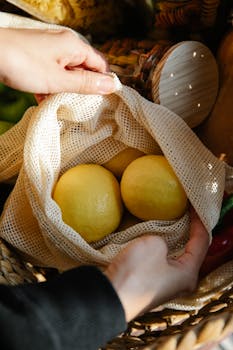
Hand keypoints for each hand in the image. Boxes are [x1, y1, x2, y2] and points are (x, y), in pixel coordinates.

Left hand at [0, 28, 115, 95]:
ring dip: (63, 89)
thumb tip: (111, 85)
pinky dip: (50, 85)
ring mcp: (49, 49)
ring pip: (66, 73)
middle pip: (83, 68)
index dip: (103, 82)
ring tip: (55, 101)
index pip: (99, 64)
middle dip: (81, 88)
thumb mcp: (59, 80)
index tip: (102, 99)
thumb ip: (86, 84)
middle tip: (76, 103)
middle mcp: (64, 44)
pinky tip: (42, 97)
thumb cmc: (23, 63)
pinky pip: (51, 72)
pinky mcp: (37, 55)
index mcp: (74, 45)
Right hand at [104, 208, 208, 321]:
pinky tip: (155, 240)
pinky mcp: (150, 285)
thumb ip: (164, 239)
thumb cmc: (136, 272)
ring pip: (174, 257)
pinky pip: (161, 262)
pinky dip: (161, 249)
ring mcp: (164, 285)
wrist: (110, 297)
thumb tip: (160, 245)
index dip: (199, 222)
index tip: (194, 207)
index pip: (201, 243)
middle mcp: (180, 282)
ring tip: (172, 223)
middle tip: (186, 214)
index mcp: (188, 274)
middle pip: (190, 252)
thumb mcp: (155, 244)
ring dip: (173, 241)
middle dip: (189, 232)